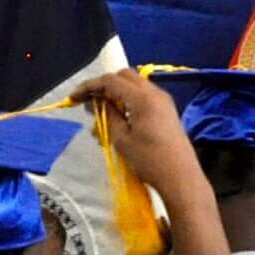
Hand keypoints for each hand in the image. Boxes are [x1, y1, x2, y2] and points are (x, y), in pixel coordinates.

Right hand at [73, 70, 199, 192]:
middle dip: (104, 86)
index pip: (110, 81)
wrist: (181, 178)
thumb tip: (97, 102)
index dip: (89, 86)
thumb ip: (108, 115)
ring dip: (116, 94)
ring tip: (103, 117)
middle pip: (124, 76)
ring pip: (134, 86)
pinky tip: (119, 120)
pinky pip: (143, 96)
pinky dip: (128, 102)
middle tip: (90, 104)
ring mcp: (163, 101)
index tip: (73, 98)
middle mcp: (154, 93)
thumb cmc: (150, 161)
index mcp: (142, 98)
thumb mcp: (122, 139)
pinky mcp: (166, 110)